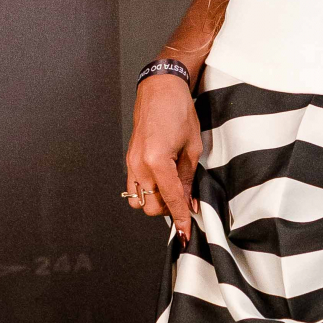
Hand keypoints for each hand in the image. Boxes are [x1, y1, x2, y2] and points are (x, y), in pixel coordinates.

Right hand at [124, 72, 201, 241]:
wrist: (160, 88)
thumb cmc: (179, 111)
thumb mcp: (192, 147)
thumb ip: (188, 178)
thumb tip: (190, 202)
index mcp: (156, 161)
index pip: (170, 199)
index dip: (180, 218)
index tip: (185, 233)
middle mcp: (139, 165)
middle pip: (151, 206)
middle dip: (169, 209)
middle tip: (186, 201)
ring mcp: (131, 162)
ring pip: (139, 200)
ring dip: (156, 202)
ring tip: (172, 191)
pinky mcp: (129, 159)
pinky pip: (134, 186)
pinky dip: (147, 191)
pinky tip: (161, 183)